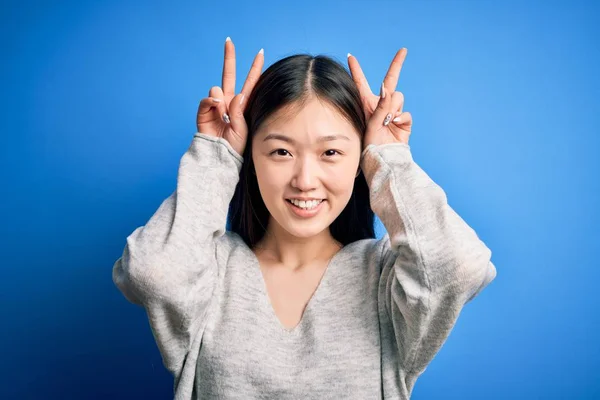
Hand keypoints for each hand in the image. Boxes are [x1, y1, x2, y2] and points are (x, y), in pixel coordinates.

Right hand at [196, 38, 263, 155]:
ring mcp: (215, 106)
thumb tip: (235, 94)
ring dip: (221, 99)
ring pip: (217, 88)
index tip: (260, 53)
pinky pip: (207, 99)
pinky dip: (211, 102)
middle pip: (228, 76)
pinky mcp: (204, 112)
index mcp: (241, 106)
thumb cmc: (234, 148)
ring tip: (224, 116)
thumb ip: (239, 111)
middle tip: (229, 41)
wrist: (219, 159)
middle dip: (229, 58)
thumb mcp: (243, 130)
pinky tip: (216, 108)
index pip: (250, 83)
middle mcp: (228, 103)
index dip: (254, 69)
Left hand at [348, 48, 412, 146]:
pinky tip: (394, 126)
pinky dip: (401, 119)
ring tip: (386, 122)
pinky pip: (405, 112)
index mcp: (367, 104)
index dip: (356, 69)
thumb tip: (387, 88)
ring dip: (393, 108)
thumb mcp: (371, 123)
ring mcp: (394, 112)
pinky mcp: (404, 121)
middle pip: (391, 81)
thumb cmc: (371, 144)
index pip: (361, 83)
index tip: (350, 56)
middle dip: (397, 65)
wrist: (383, 159)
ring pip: (398, 98)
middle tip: (403, 51)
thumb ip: (380, 106)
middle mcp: (381, 105)